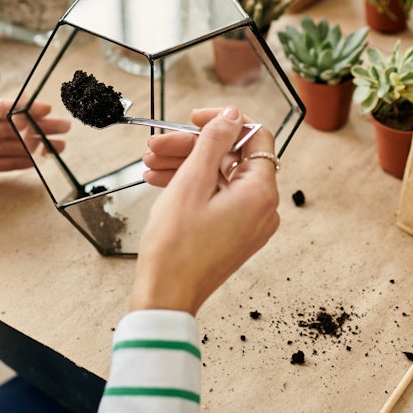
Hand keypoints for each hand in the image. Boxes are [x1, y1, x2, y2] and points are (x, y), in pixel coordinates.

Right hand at [130, 106, 279, 315]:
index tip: (193, 118)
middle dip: (191, 146)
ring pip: (219, 177)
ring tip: (150, 164)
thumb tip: (233, 115)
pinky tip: (159, 181)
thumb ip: (213, 142)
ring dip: (185, 165)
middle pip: (231, 157)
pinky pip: (216, 197)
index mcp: (260, 192)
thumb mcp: (191, 183)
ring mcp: (248, 222)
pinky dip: (191, 186)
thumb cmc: (176, 247)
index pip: (254, 136)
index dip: (223, 122)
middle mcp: (262, 207)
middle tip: (156, 145)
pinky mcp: (234, 232)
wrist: (165, 297)